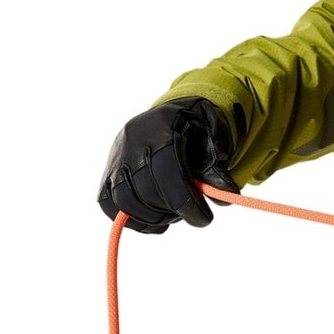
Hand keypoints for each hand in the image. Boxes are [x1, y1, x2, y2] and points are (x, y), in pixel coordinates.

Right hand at [98, 97, 238, 232]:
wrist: (173, 115)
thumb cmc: (197, 128)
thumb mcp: (215, 139)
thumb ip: (217, 168)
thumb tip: (226, 197)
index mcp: (163, 127)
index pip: (168, 171)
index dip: (186, 201)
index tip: (204, 219)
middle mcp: (132, 141)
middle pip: (146, 190)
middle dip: (172, 211)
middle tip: (190, 212)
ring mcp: (116, 157)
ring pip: (124, 201)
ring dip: (153, 217)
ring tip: (174, 212)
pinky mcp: (107, 172)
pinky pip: (108, 204)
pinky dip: (132, 219)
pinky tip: (155, 219)